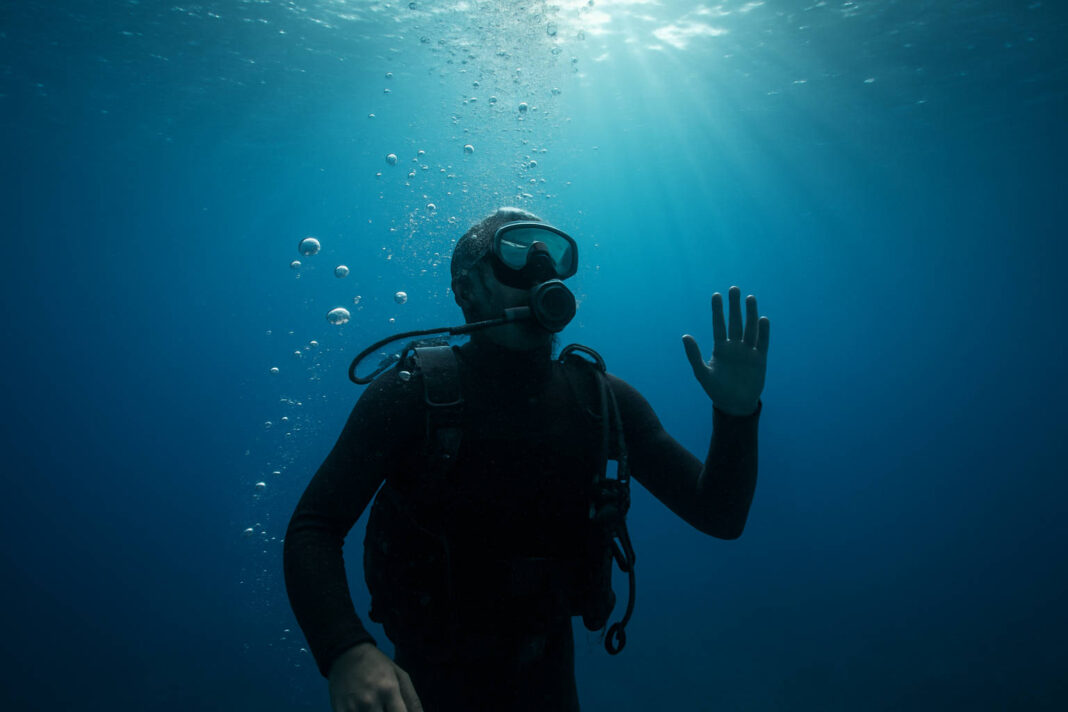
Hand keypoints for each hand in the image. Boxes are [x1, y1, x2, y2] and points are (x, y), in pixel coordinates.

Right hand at [328, 642, 423, 711]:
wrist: (346, 654)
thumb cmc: (377, 666)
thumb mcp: (399, 675)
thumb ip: (412, 700)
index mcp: (388, 689)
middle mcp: (370, 700)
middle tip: (388, 707)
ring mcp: (353, 707)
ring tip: (378, 707)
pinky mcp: (340, 710)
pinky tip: (364, 708)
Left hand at [682, 286, 769, 415]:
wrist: (734, 405)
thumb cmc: (716, 389)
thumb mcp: (702, 373)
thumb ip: (693, 355)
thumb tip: (685, 336)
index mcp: (720, 348)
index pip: (718, 325)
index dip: (717, 311)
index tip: (716, 295)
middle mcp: (734, 346)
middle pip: (735, 322)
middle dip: (734, 306)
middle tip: (734, 289)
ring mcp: (747, 352)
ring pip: (749, 329)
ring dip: (750, 314)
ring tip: (750, 298)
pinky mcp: (759, 359)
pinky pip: (761, 343)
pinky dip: (762, 332)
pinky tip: (762, 319)